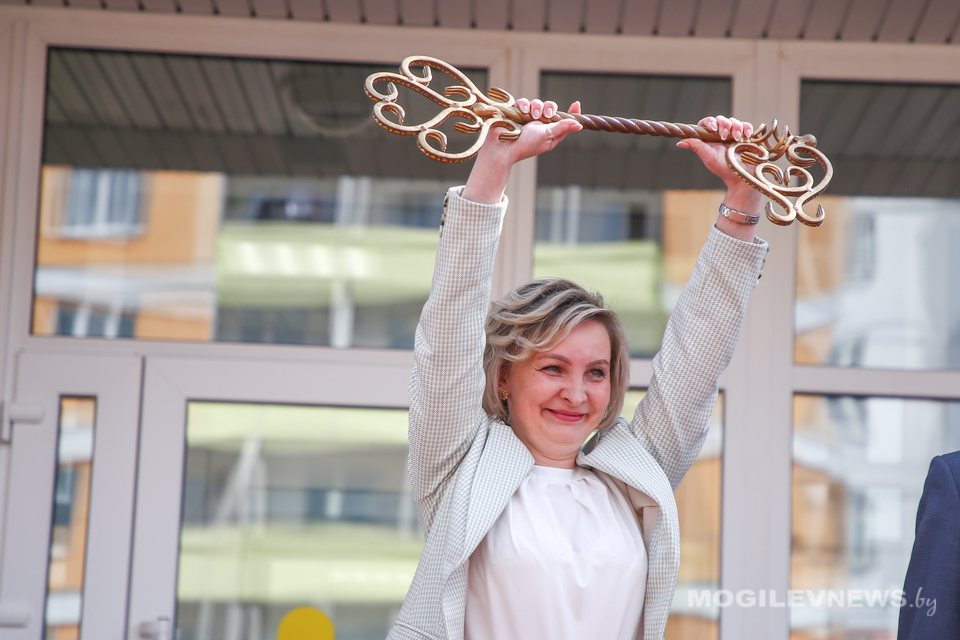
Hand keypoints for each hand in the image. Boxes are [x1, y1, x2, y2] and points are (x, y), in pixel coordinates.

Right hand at [462, 99, 581, 203]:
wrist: (503, 148)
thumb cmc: (526, 145)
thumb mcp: (548, 135)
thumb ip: (562, 128)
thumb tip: (579, 125)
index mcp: (549, 134)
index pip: (563, 122)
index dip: (570, 113)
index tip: (576, 104)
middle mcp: (539, 125)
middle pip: (551, 108)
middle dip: (550, 108)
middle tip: (546, 115)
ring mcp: (527, 119)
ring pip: (537, 103)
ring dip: (536, 107)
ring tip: (531, 115)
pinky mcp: (516, 114)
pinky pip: (523, 102)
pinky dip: (524, 105)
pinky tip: (524, 111)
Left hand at [677, 115, 760, 240]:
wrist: (741, 176)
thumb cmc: (724, 168)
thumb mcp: (709, 158)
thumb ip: (697, 147)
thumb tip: (680, 142)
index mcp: (710, 139)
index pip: (706, 123)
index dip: (709, 122)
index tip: (713, 128)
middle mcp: (720, 135)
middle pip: (720, 119)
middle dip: (724, 125)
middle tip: (725, 137)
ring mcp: (733, 134)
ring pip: (733, 121)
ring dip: (735, 127)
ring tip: (736, 139)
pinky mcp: (745, 135)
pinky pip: (746, 125)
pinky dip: (746, 128)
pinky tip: (745, 136)